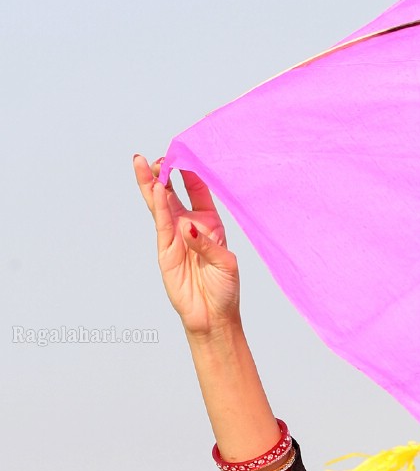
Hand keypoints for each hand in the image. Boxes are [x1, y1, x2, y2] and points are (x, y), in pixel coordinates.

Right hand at [133, 154, 240, 337]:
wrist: (214, 317)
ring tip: (143, 163)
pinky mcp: (166, 250)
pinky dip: (159, 207)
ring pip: (161, 204)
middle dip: (164, 173)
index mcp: (210, 223)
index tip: (187, 153)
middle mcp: (190, 225)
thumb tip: (188, 228)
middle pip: (173, 193)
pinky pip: (161, 224)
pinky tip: (156, 190)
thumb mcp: (226, 262)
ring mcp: (175, 237)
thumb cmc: (225, 289)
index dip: (192, 172)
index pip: (198, 190)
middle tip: (156, 155)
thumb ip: (207, 243)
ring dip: (152, 184)